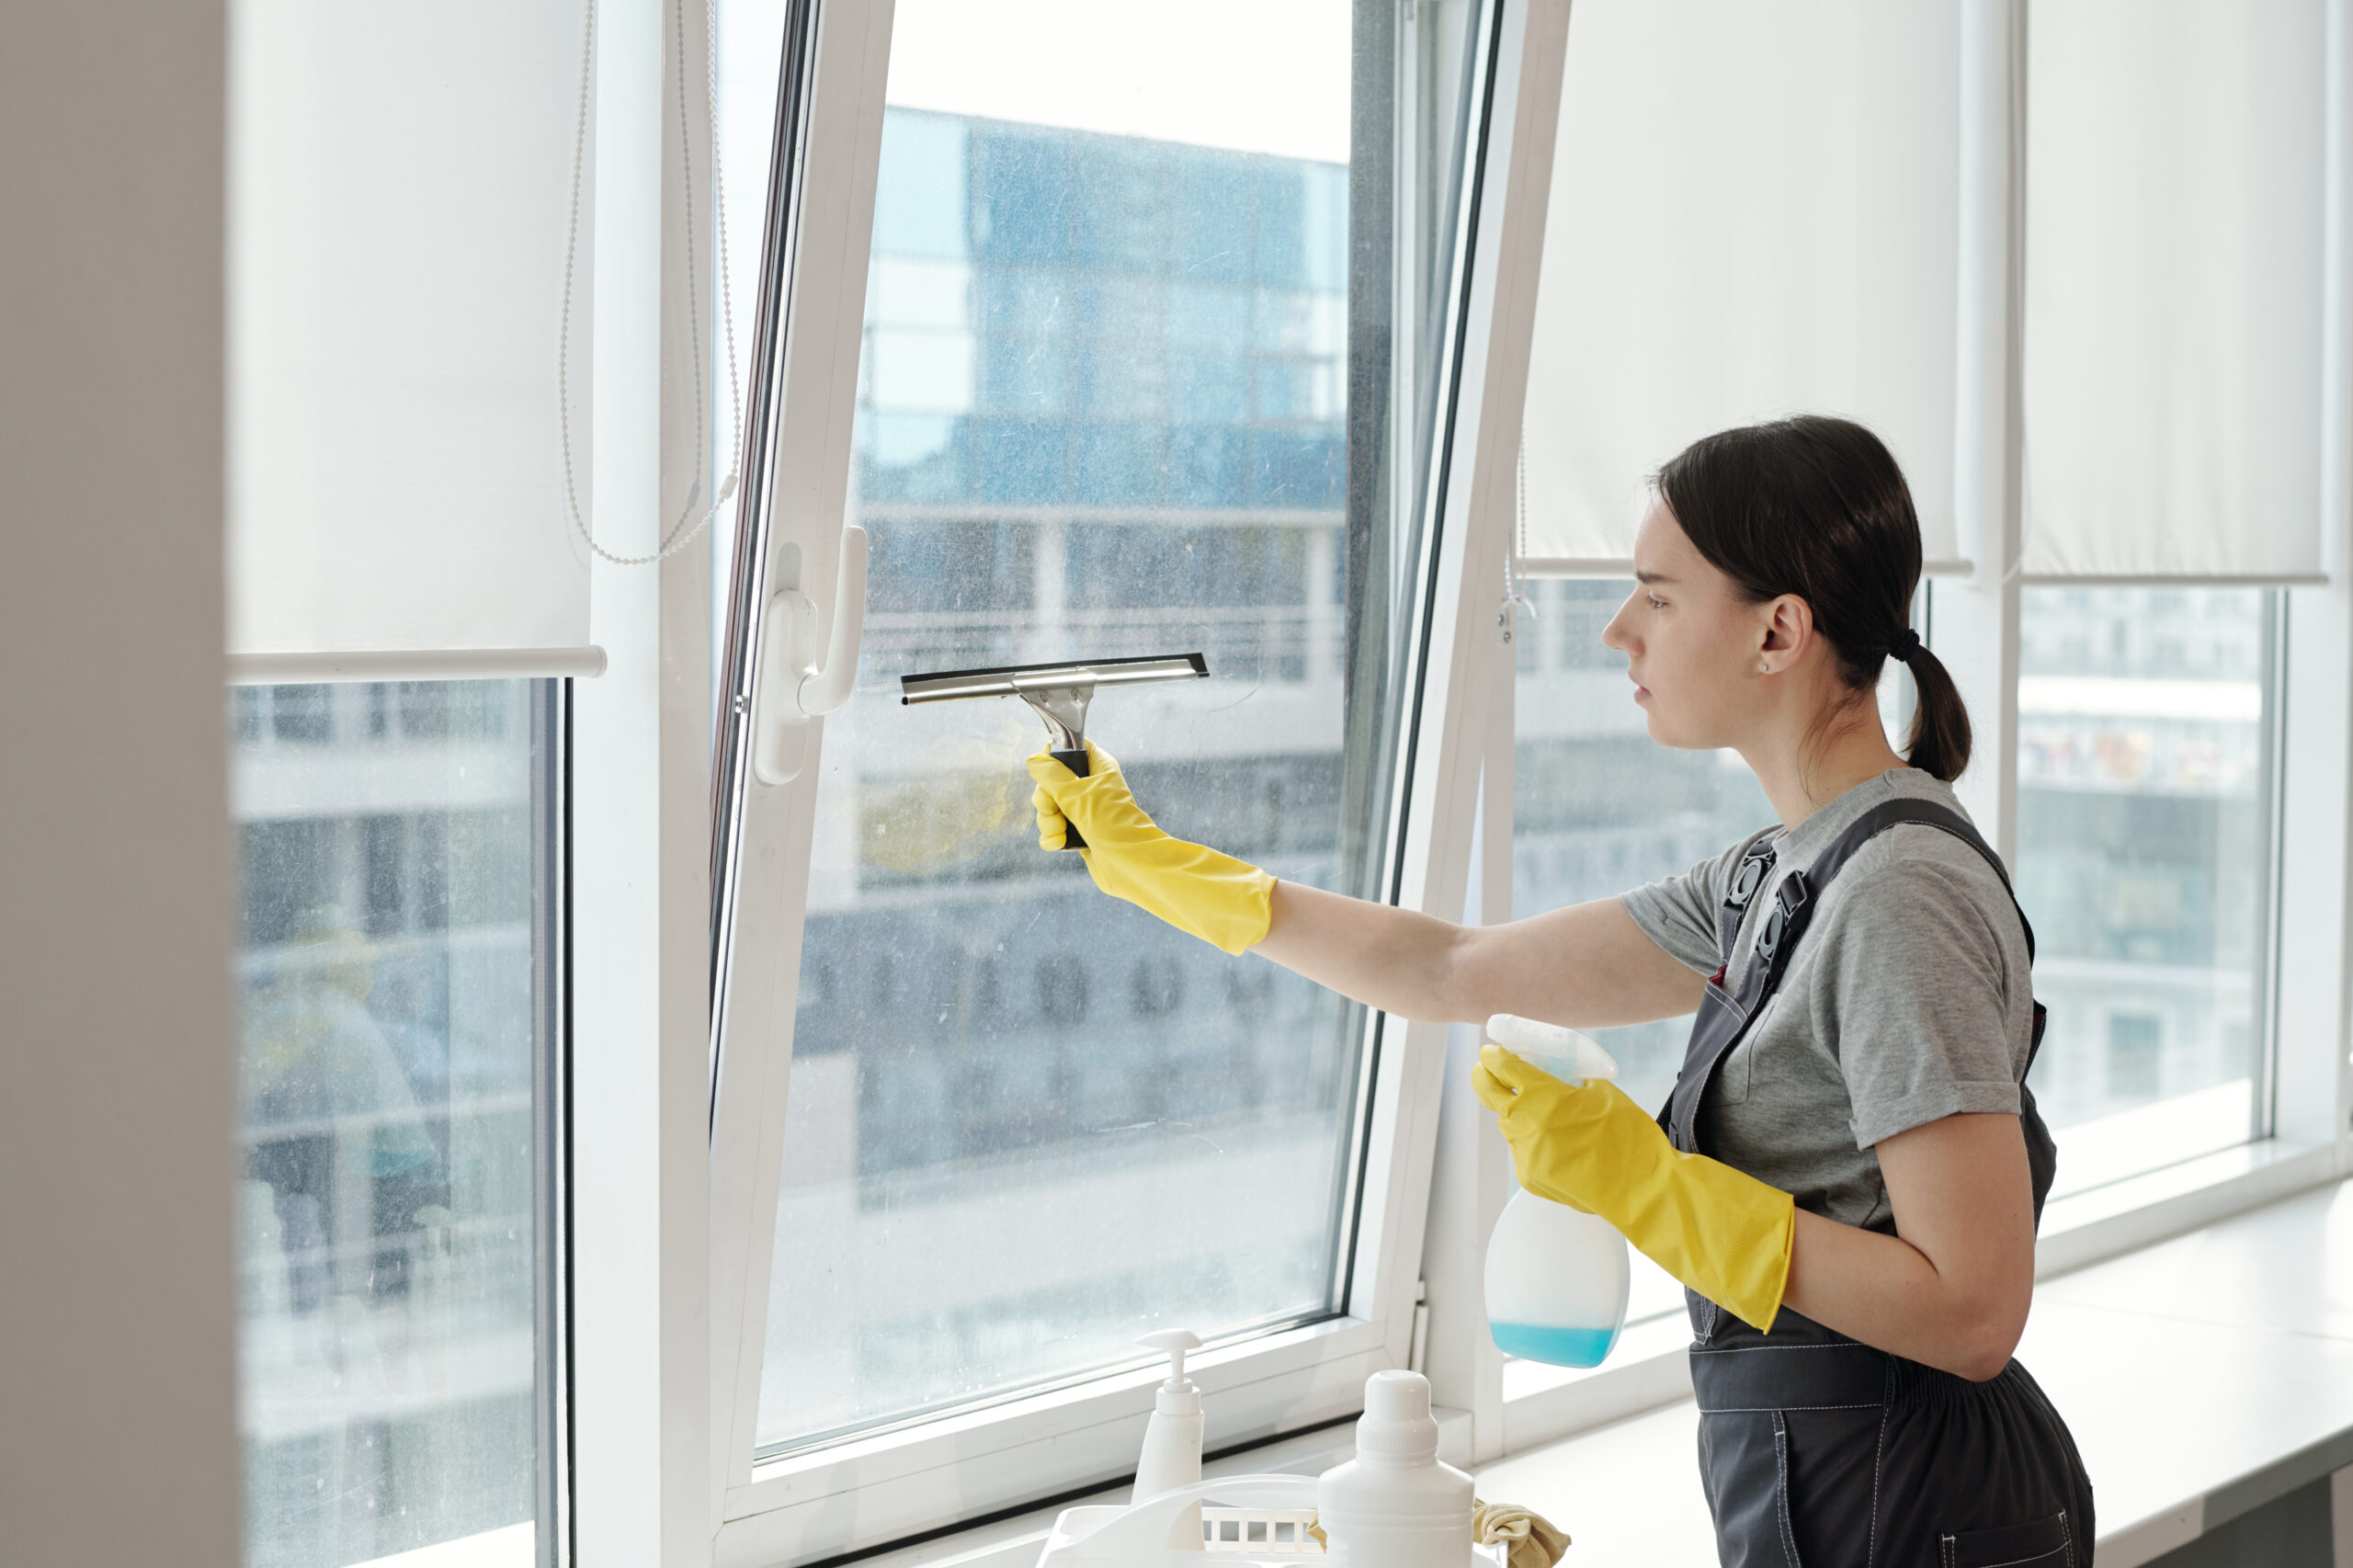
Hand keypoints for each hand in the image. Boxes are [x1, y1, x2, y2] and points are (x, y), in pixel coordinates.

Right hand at [1025, 740, 1153, 852]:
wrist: (1127, 863)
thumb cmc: (1109, 823)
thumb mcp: (1076, 793)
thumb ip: (1051, 775)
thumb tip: (1033, 760)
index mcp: (1097, 767)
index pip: (1070, 749)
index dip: (1053, 759)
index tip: (1048, 773)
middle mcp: (1089, 787)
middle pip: (1050, 782)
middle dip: (1045, 800)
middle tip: (1055, 809)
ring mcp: (1082, 811)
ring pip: (1048, 808)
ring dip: (1048, 822)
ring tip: (1062, 832)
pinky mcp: (1077, 833)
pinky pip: (1053, 830)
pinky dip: (1053, 837)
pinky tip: (1060, 844)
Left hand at [1473, 1044, 1795, 1331]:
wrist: (1640, 1188)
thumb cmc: (1628, 1136)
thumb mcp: (1601, 1092)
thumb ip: (1569, 1085)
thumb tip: (1554, 1080)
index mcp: (1543, 1096)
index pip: (1503, 1068)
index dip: (1493, 1056)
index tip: (1490, 1051)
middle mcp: (1525, 1123)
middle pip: (1489, 1094)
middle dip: (1485, 1077)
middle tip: (1486, 1069)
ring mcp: (1525, 1153)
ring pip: (1508, 1125)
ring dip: (1515, 1112)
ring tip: (1536, 1108)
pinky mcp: (1529, 1177)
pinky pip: (1522, 1150)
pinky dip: (1532, 1141)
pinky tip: (1556, 1142)